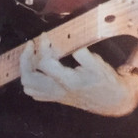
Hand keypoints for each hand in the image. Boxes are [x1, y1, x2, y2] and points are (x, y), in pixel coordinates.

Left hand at [19, 34, 137, 116]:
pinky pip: (34, 92)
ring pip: (29, 86)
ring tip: (33, 54)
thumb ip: (82, 53)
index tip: (45, 36)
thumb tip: (69, 42)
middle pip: (29, 78)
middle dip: (25, 59)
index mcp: (68, 81)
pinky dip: (31, 78)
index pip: (43, 64)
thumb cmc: (105, 81)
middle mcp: (58, 90)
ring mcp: (56, 96)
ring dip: (26, 68)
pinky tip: (38, 68)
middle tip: (32, 45)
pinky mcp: (56, 98)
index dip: (42, 47)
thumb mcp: (97, 64)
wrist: (112, 101)